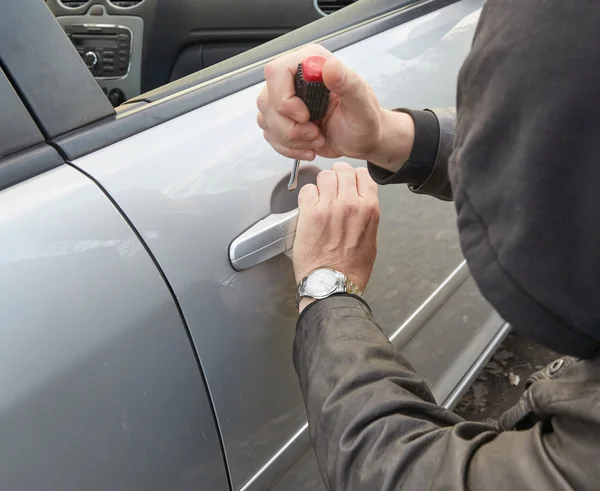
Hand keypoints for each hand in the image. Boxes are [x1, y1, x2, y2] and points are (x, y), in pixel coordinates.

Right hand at [257, 44, 413, 171]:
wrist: (361, 140)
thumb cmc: (365, 120)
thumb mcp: (361, 103)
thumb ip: (346, 82)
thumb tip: (328, 66)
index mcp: (312, 63)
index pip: (276, 72)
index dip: (284, 99)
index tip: (305, 116)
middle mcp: (293, 79)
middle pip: (266, 101)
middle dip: (289, 127)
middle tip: (315, 133)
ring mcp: (284, 100)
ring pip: (265, 120)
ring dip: (291, 139)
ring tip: (316, 139)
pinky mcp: (280, 120)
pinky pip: (270, 136)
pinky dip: (289, 148)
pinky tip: (309, 146)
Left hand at [294, 162, 379, 311]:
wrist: (333, 285)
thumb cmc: (351, 269)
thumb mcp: (371, 239)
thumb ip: (367, 216)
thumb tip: (360, 204)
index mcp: (369, 210)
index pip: (363, 175)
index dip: (353, 176)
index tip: (348, 182)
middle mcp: (351, 204)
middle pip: (342, 171)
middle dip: (336, 177)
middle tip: (331, 188)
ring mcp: (329, 207)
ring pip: (324, 176)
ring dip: (321, 185)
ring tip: (319, 199)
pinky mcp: (310, 214)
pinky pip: (307, 190)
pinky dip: (307, 196)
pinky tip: (309, 209)